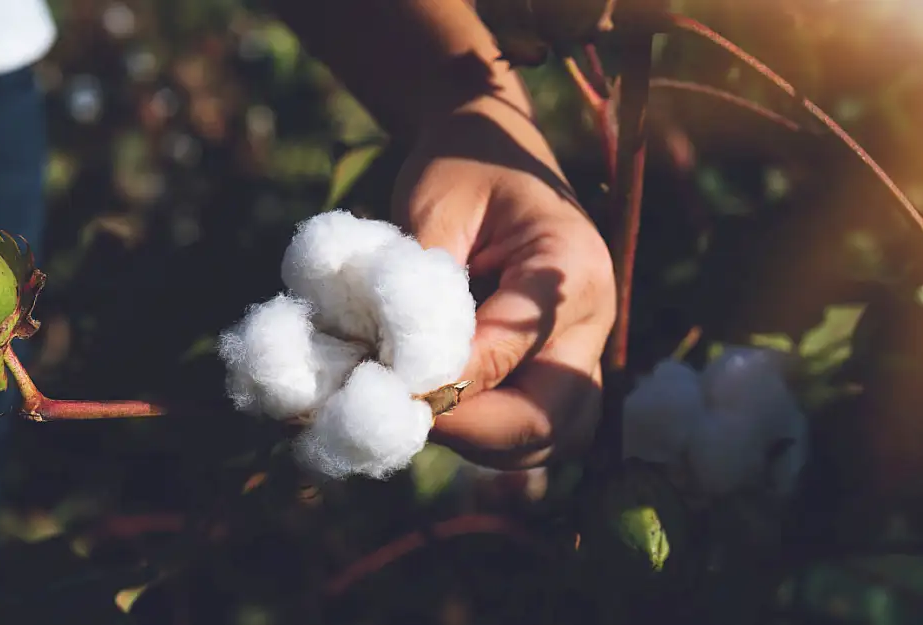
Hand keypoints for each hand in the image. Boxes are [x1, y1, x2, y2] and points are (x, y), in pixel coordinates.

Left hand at [392, 94, 616, 469]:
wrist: (492, 150)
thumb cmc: (462, 168)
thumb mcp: (435, 206)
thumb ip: (424, 285)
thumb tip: (400, 369)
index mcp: (570, 267)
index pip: (511, 351)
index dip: (448, 383)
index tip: (387, 388)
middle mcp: (593, 318)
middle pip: (556, 417)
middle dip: (477, 433)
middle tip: (404, 420)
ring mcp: (583, 348)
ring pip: (554, 436)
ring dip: (485, 444)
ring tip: (418, 416)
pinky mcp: (560, 366)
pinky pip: (540, 427)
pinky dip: (491, 436)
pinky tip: (438, 413)